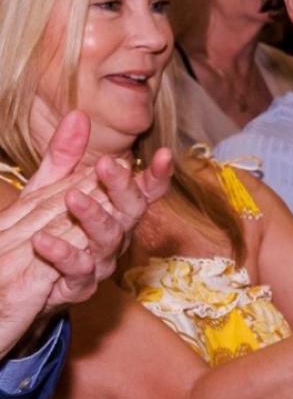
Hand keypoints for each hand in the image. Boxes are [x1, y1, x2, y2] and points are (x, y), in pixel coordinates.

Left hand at [1, 111, 173, 315]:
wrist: (23, 278)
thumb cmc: (46, 227)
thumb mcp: (49, 186)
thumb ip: (65, 153)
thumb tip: (78, 114)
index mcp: (116, 209)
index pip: (144, 190)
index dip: (157, 174)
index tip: (163, 154)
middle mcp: (117, 234)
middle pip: (132, 210)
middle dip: (123, 187)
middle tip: (107, 165)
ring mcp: (101, 260)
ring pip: (110, 238)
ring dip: (94, 216)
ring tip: (71, 198)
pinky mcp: (79, 284)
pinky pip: (78, 269)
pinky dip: (62, 254)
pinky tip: (43, 241)